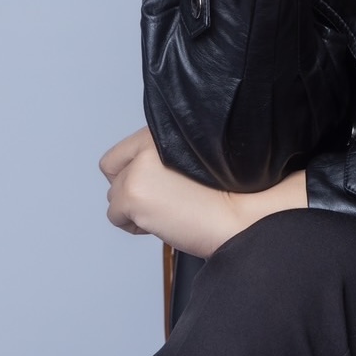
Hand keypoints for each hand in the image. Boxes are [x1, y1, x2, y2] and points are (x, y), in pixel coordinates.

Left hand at [100, 128, 307, 257]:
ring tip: (169, 209)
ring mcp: (138, 168)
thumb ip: (167, 154)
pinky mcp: (132, 194)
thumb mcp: (199, 156)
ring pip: (114, 195)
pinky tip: (163, 221)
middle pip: (113, 170)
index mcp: (167, 129)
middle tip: (165, 198)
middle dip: (132, 187)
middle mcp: (149, 142)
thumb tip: (142, 171)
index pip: (125, 149)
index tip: (160, 184)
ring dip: (135, 207)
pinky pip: (115, 217)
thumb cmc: (231, 193)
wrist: (242, 218)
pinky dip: (135, 226)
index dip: (139, 170)